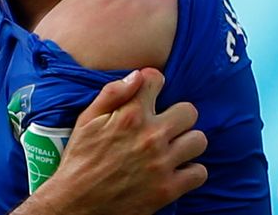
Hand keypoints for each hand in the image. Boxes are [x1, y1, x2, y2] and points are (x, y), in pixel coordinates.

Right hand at [13, 68, 207, 214]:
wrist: (77, 202)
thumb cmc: (80, 158)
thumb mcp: (86, 120)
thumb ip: (112, 93)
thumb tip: (137, 75)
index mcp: (129, 115)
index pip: (156, 80)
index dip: (153, 83)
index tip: (150, 92)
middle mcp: (150, 135)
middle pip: (189, 111)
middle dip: (177, 114)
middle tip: (164, 124)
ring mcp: (162, 163)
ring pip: (199, 140)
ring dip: (187, 141)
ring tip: (172, 146)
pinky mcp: (169, 188)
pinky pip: (200, 172)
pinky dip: (190, 170)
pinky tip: (175, 168)